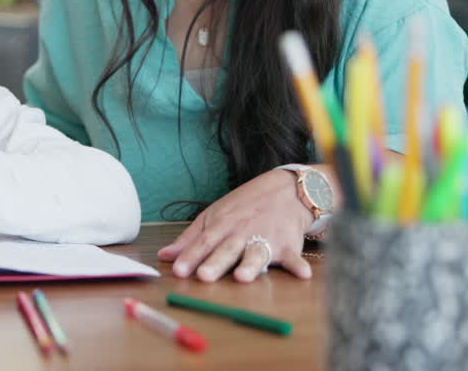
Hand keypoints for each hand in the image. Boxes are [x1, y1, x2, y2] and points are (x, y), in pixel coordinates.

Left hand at [157, 167, 314, 282]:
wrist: (285, 189)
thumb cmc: (245, 206)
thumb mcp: (214, 215)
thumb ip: (190, 239)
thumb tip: (164, 256)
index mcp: (222, 226)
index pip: (203, 243)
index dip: (190, 257)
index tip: (178, 271)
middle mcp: (242, 233)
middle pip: (226, 250)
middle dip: (215, 263)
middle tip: (204, 276)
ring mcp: (266, 239)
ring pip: (256, 253)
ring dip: (250, 265)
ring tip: (242, 277)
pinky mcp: (288, 245)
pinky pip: (294, 257)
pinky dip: (298, 265)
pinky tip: (302, 274)